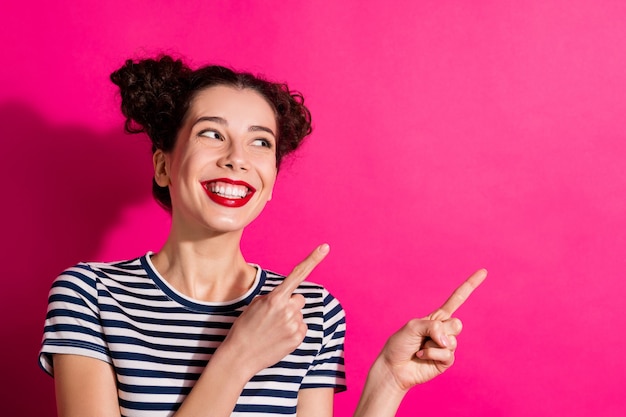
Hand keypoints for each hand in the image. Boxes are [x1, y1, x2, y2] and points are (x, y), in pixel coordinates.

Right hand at [219, 244, 329, 375]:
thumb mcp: (255, 305)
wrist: (239, 356)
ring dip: (290, 318)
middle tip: (274, 316)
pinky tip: (278, 337)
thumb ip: (274, 297)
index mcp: (275, 298)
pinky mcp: (298, 338)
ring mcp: (294, 325)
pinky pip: (301, 327)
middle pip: (299, 299)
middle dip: (290, 304)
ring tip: (273, 329)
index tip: (325, 247)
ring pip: (299, 314)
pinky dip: (292, 331)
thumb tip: (288, 299)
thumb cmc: (244, 328)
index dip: (312, 260)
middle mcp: (288, 310)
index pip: (298, 275)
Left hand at [376, 268, 486, 390]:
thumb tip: (449, 342)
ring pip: (452, 340)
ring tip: (420, 348)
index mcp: (437, 318)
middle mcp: (444, 330)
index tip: (483, 271)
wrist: (393, 367)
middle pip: (457, 324)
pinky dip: (431, 354)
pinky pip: (447, 354)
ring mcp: (447, 346)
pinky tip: (421, 356)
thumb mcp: (413, 326)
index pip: (457, 299)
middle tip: (425, 337)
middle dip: (441, 330)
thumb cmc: (400, 344)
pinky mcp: (446, 361)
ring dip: (432, 344)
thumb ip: (433, 327)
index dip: (470, 285)